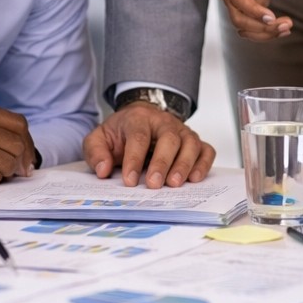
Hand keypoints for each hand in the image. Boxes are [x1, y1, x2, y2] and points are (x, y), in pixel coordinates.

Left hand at [82, 102, 215, 187]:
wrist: (140, 118)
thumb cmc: (121, 133)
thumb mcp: (99, 138)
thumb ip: (96, 152)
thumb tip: (103, 170)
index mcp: (138, 119)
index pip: (139, 137)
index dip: (134, 159)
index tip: (129, 181)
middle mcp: (164, 122)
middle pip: (169, 138)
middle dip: (162, 162)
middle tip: (154, 184)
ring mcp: (182, 131)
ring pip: (191, 143)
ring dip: (184, 164)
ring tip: (175, 183)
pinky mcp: (195, 142)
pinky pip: (206, 150)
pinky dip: (203, 164)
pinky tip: (194, 179)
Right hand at [218, 0, 291, 40]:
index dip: (254, 11)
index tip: (272, 18)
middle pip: (237, 17)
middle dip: (260, 27)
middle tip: (286, 25)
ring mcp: (233, 0)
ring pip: (242, 26)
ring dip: (263, 33)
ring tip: (286, 28)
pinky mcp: (242, 8)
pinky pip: (249, 25)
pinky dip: (263, 31)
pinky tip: (281, 29)